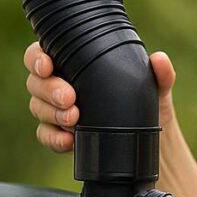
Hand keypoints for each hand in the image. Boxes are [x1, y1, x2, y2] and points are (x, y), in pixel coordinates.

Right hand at [22, 42, 196, 196]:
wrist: (151, 143)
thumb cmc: (148, 105)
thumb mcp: (157, 89)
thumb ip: (161, 73)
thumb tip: (160, 59)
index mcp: (76, 64)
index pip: (44, 54)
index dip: (38, 58)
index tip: (47, 65)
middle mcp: (61, 85)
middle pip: (36, 82)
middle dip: (49, 90)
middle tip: (69, 98)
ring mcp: (57, 111)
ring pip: (38, 108)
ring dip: (52, 114)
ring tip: (73, 119)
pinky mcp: (61, 136)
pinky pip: (46, 136)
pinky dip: (55, 139)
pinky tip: (69, 141)